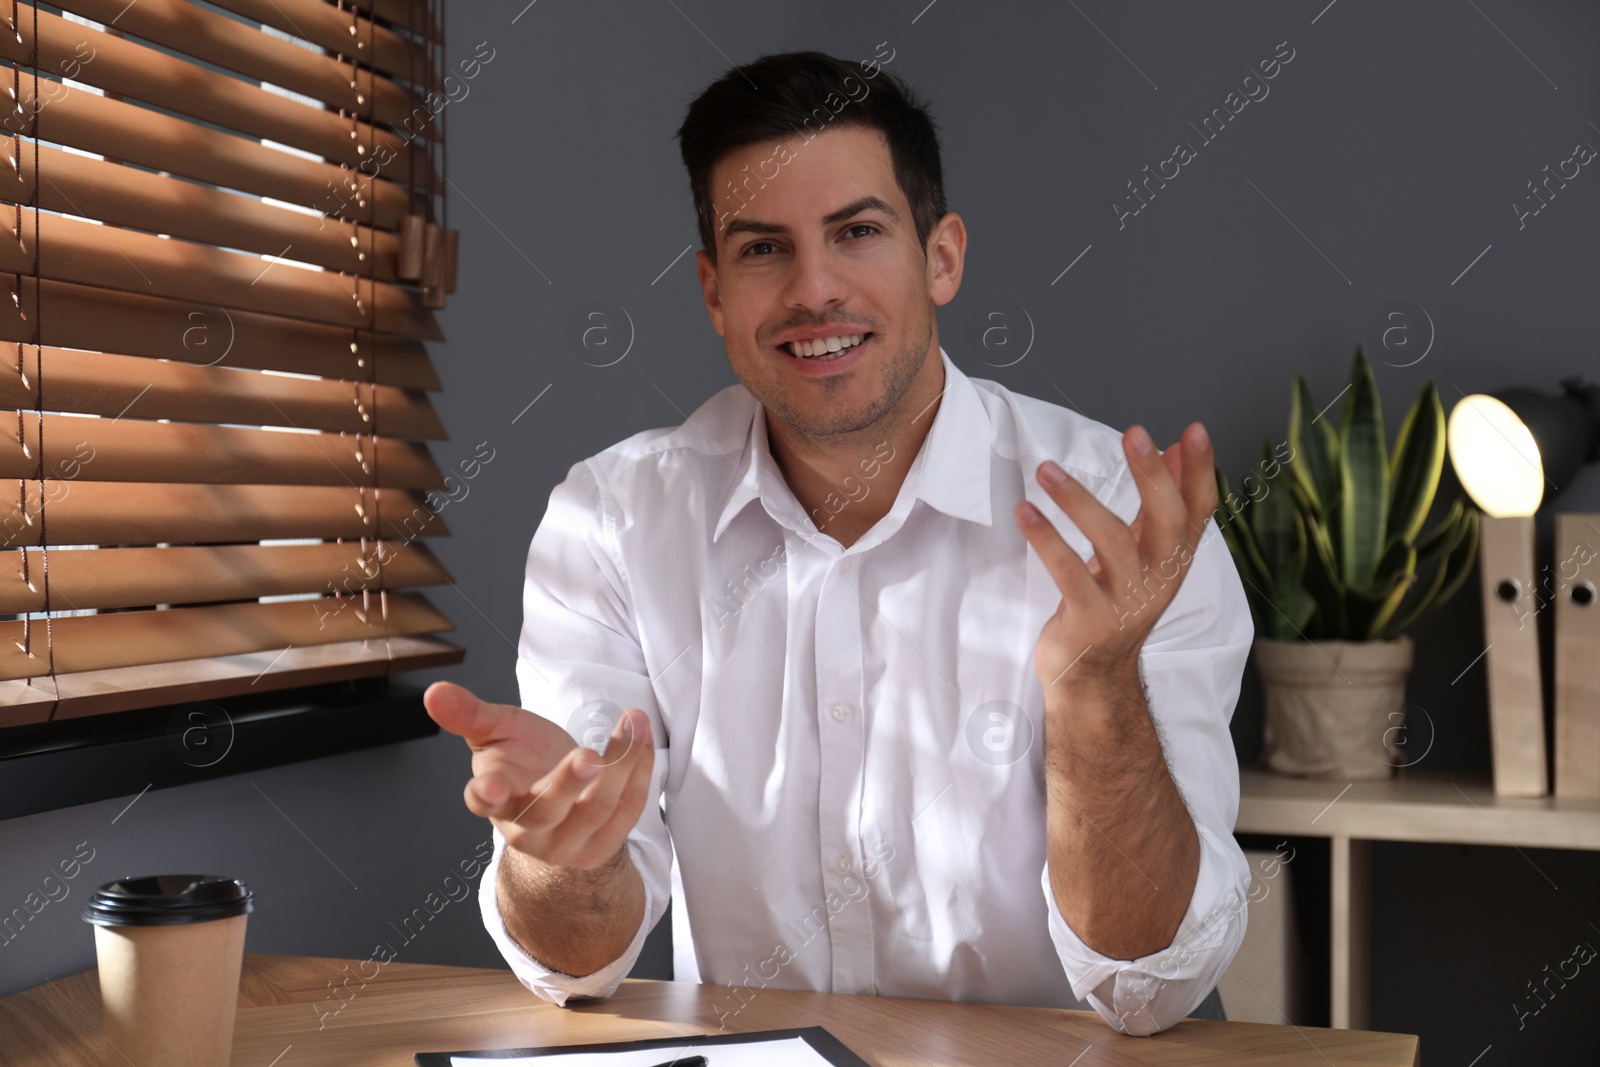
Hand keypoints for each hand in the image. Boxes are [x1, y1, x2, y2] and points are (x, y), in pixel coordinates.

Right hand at [424, 681, 653, 869]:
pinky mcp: (601, 847)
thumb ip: (468, 713)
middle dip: (568, 782)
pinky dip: (639, 773)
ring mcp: (566, 844)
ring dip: (620, 765)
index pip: (482, 802)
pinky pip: (627, 811)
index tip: (488, 784)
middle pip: (546, 811)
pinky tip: (641, 740)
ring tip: (633, 722)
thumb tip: (434, 691)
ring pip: (595, 810)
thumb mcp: (496, 731)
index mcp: (495, 801)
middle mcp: (528, 831)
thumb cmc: (525, 761)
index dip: (485, 794)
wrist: (563, 799)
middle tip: (588, 755)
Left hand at [1014, 422, 1215, 697]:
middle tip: (1134, 433)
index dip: (1200, 471)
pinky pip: (1069, 574)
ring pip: (1113, 543)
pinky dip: (1046, 539)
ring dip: (1077, 501)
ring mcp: (1126, 603)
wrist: (1091, 676)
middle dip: (1152, 476)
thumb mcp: (1142, 554)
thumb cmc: (1113, 603)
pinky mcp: (1090, 621)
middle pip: (1168, 522)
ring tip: (1045, 470)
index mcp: (1173, 560)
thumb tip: (1172, 448)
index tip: (1194, 429)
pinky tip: (1025, 511)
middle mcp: (1159, 580)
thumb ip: (1157, 505)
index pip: (1199, 510)